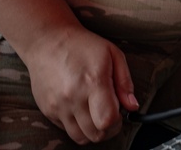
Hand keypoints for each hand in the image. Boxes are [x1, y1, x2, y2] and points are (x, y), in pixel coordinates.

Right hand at [24, 24, 137, 144]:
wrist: (48, 42)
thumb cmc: (83, 46)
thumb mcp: (113, 54)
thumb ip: (125, 82)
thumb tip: (133, 106)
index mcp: (93, 82)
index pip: (107, 120)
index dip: (118, 122)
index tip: (120, 113)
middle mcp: (73, 98)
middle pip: (95, 134)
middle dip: (108, 129)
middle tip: (110, 114)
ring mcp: (58, 106)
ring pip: (80, 138)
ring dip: (93, 131)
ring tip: (96, 114)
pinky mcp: (47, 111)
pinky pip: (66, 130)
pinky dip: (77, 126)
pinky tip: (82, 109)